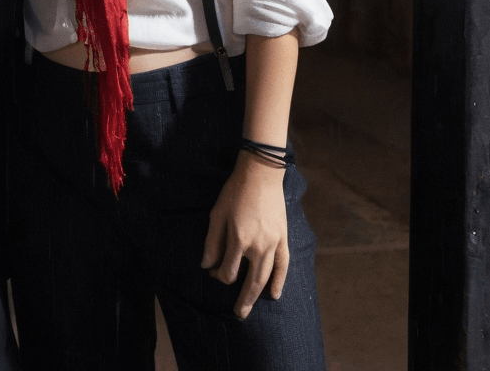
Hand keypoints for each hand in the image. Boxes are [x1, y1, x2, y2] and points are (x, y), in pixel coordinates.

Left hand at [200, 151, 288, 318]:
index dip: (218, 274)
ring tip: (249, 308)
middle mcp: (257, 246)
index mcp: (238, 238)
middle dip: (241, 299)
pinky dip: (279, 281)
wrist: (261, 175)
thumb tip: (206, 265)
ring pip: (265, 277)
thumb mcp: (217, 214)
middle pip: (249, 281)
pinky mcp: (283, 239)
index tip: (212, 271)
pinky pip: (283, 265)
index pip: (228, 270)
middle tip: (237, 313)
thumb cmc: (235, 192)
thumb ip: (212, 241)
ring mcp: (273, 243)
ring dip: (257, 295)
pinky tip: (274, 294)